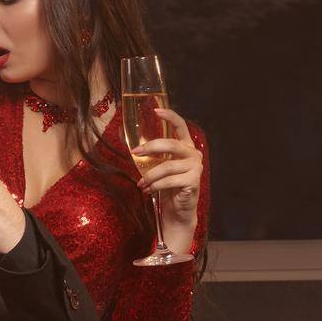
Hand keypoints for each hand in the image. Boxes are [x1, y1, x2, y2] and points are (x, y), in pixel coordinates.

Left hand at [134, 107, 202, 252]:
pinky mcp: (194, 181)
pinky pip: (169, 180)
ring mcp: (195, 167)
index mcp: (185, 147)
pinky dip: (155, 186)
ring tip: (140, 184)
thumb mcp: (157, 167)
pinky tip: (148, 191)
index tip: (155, 110)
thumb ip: (150, 154)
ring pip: (167, 166)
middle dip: (150, 147)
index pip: (181, 126)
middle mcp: (193, 154)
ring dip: (149, 176)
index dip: (169, 117)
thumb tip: (126, 139)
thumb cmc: (166, 187)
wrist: (177, 210)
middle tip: (134, 153)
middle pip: (171, 144)